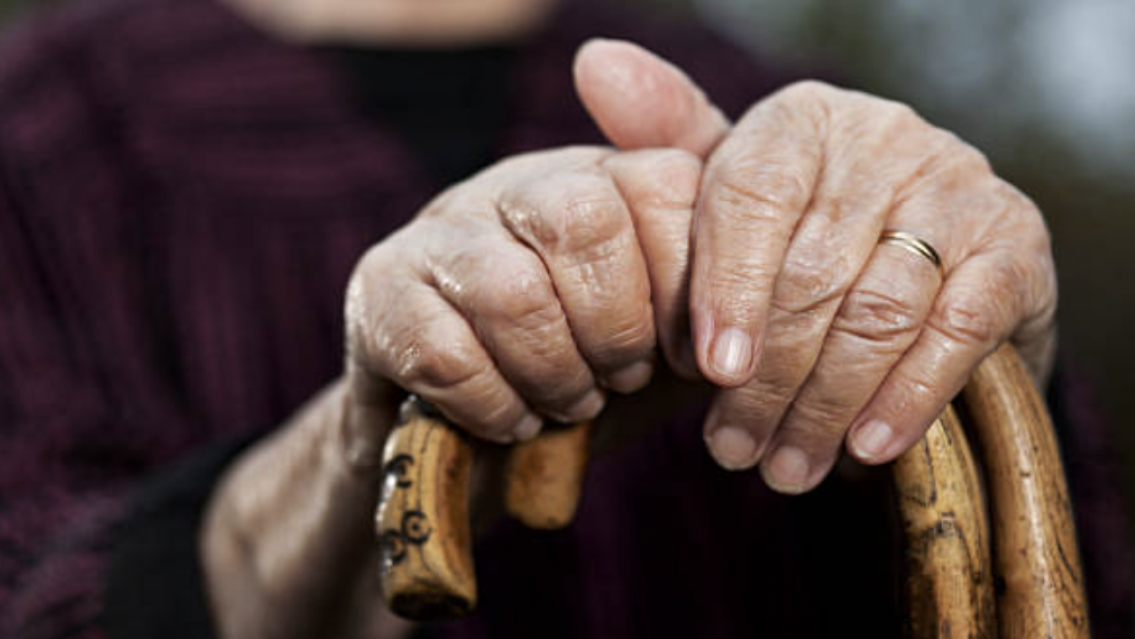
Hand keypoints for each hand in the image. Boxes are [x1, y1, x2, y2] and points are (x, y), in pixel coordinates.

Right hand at [341, 145, 703, 464]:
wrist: (470, 438)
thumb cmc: (586, 371)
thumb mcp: (671, 329)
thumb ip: (720, 282)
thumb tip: (766, 284)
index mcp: (599, 177)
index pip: (666, 185)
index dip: (689, 288)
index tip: (690, 356)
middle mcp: (517, 184)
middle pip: (584, 221)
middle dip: (617, 329)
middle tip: (620, 379)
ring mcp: (440, 231)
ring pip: (514, 291)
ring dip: (555, 375)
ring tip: (567, 403)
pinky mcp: (378, 291)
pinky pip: (446, 352)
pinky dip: (494, 405)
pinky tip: (510, 419)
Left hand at [575, 40, 1056, 492]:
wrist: (927, 261)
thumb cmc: (801, 233)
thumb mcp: (732, 190)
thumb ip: (669, 143)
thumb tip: (595, 65)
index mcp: (802, 121)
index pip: (752, 195)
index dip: (726, 289)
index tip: (709, 371)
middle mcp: (885, 139)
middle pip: (811, 270)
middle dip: (768, 378)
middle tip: (733, 449)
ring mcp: (959, 188)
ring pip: (878, 310)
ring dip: (825, 404)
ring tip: (784, 466)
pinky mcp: (1015, 248)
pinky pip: (956, 331)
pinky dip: (908, 397)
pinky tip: (865, 449)